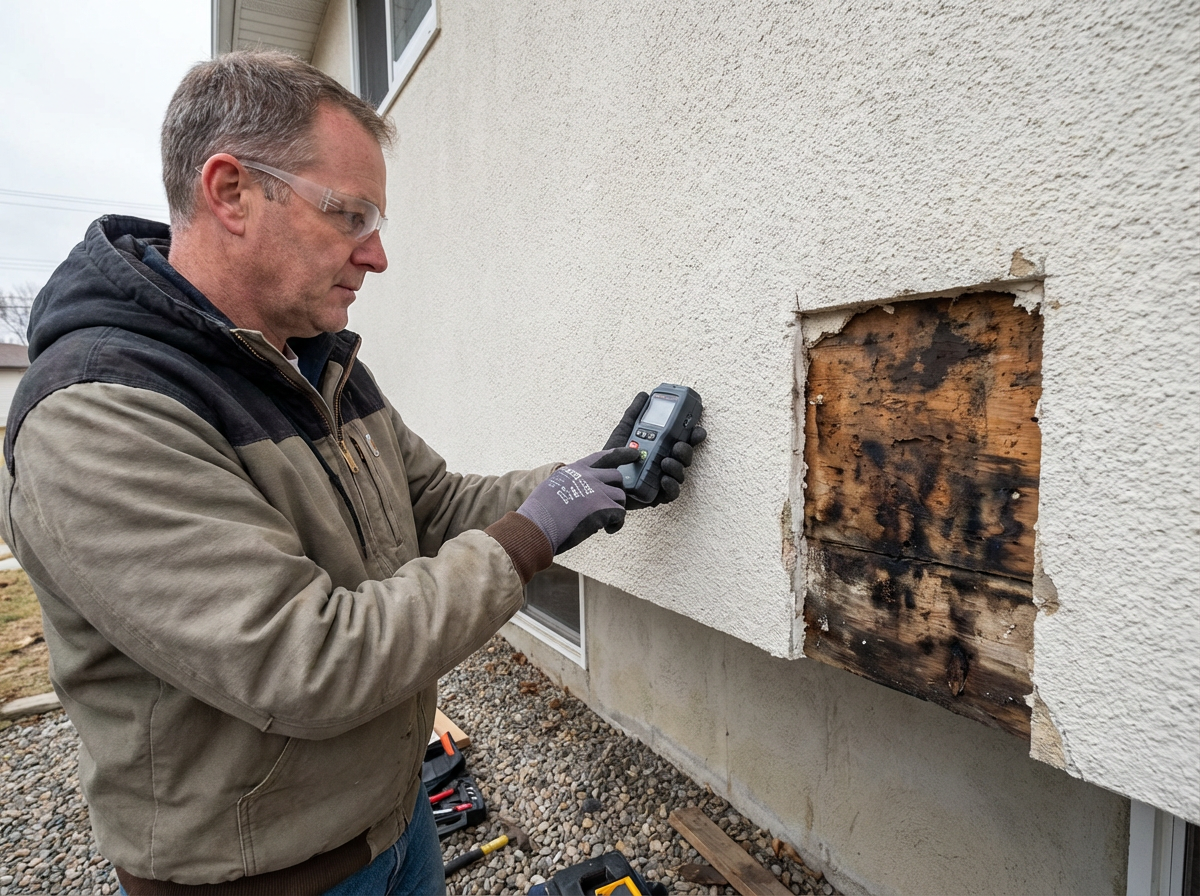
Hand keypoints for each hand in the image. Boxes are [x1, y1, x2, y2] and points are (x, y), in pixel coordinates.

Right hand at [517, 447, 640, 553]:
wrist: (537, 525)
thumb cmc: (540, 512)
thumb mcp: (554, 486)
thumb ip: (572, 484)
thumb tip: (584, 495)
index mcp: (576, 470)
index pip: (603, 457)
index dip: (622, 454)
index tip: (635, 454)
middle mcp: (589, 476)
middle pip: (617, 478)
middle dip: (616, 491)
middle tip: (610, 505)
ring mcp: (597, 491)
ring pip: (621, 497)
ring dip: (615, 509)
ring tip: (604, 521)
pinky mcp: (603, 508)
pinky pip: (621, 514)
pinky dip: (616, 524)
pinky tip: (607, 530)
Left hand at [604, 393, 706, 507]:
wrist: (598, 478)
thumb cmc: (613, 456)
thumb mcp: (624, 431)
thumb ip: (634, 413)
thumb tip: (644, 395)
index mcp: (661, 447)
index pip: (683, 440)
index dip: (693, 435)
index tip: (697, 430)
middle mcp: (664, 463)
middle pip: (685, 457)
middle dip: (686, 450)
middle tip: (678, 446)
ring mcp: (661, 480)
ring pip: (680, 474)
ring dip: (678, 466)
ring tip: (666, 461)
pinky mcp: (655, 496)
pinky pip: (671, 494)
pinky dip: (671, 486)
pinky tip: (664, 478)